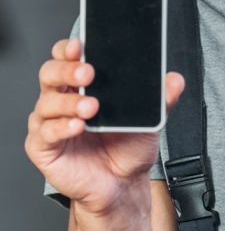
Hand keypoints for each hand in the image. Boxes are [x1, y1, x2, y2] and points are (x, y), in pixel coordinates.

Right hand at [25, 37, 184, 215]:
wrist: (122, 185)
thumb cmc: (127, 150)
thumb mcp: (149, 122)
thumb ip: (160, 100)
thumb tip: (175, 80)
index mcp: (80, 87)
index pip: (66, 58)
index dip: (69, 49)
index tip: (81, 45)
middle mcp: (60, 101)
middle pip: (50, 74)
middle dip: (67, 70)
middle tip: (87, 73)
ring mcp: (49, 123)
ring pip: (47, 102)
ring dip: (69, 102)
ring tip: (91, 107)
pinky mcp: (43, 147)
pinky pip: (46, 133)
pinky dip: (61, 127)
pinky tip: (77, 126)